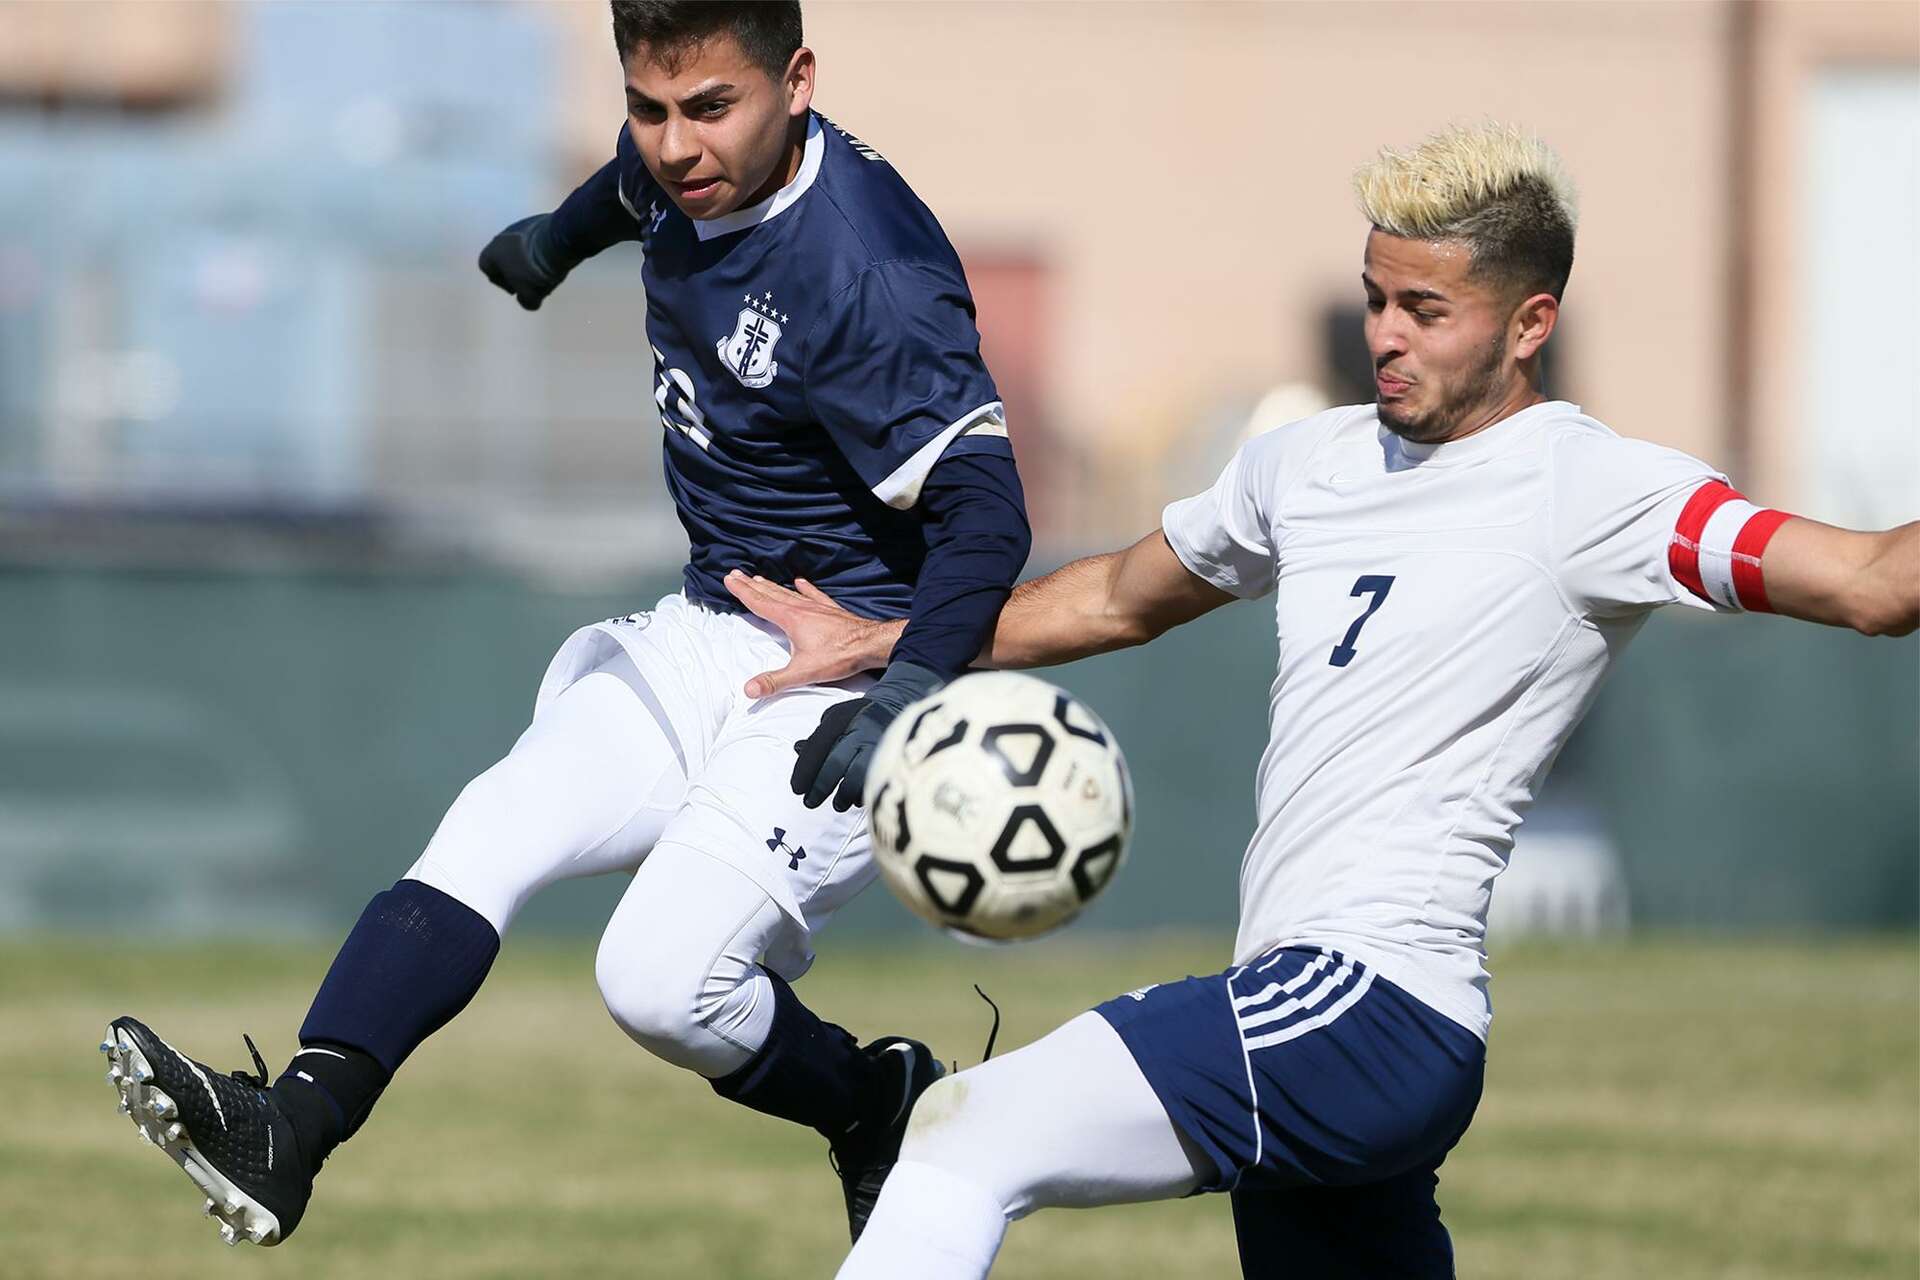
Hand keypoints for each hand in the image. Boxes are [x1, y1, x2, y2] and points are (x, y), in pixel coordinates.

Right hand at [478, 214, 574, 310]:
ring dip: (530, 259)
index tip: (515, 288)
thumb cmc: (535, 271)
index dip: (500, 281)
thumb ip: (524, 300)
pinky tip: (554, 258)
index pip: (486, 267)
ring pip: (520, 247)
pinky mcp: (539, 220)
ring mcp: (520, 225)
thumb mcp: (529, 295)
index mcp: (492, 252)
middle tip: (532, 282)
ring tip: (546, 271)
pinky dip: (541, 249)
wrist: (558, 242)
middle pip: (505, 256)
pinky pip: (535, 239)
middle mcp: (502, 235)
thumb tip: (525, 300)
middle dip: (517, 270)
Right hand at [725, 570, 894, 696]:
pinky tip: (800, 582)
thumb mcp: (803, 672)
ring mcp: (817, 607)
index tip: (729, 579)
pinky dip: (805, 588)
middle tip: (737, 574)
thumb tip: (750, 689)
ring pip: (788, 593)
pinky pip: (814, 595)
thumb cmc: (839, 656)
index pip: (759, 602)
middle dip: (752, 585)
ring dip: (772, 586)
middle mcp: (801, 608)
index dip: (742, 591)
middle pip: (770, 594)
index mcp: (790, 619)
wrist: (870, 644)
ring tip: (759, 578)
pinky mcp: (831, 611)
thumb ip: (775, 681)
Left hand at [790, 661, 944, 810]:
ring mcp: (880, 743)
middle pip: (835, 763)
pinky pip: (878, 780)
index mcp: (843, 717)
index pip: (818, 746)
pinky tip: (856, 798)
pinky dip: (864, 793)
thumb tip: (798, 749)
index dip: (804, 770)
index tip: (797, 788)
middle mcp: (862, 728)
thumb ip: (818, 736)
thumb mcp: (837, 718)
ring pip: (857, 775)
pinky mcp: (896, 756)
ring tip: (837, 803)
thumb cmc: (861, 717)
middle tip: (810, 802)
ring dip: (843, 795)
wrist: (901, 704)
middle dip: (820, 787)